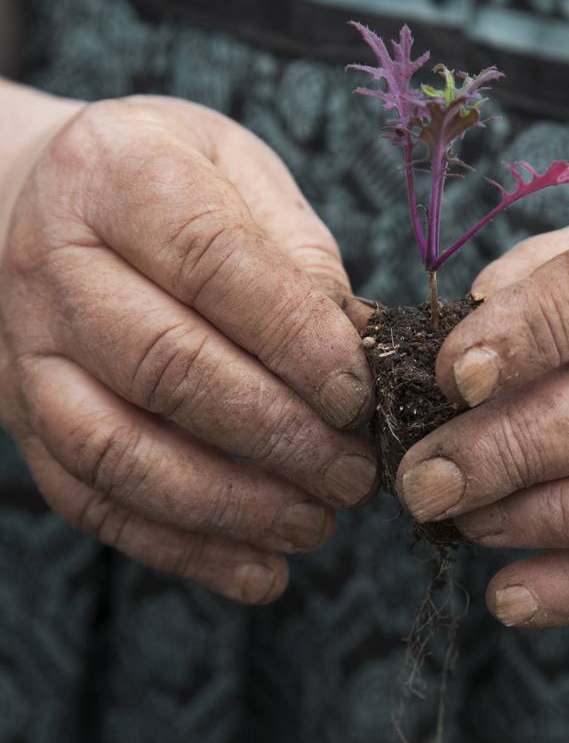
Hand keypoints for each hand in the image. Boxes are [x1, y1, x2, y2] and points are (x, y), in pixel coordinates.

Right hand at [0, 93, 376, 603]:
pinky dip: (180, 548)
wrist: (35, 199)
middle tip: (355, 475)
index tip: (359, 395)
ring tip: (316, 526)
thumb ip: (295, 251)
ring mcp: (27, 350)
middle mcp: (53, 264)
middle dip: (276, 434)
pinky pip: (92, 499)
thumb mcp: (235, 170)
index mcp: (116, 176)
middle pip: (164, 366)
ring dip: (230, 506)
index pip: (210, 262)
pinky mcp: (24, 420)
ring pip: (119, 449)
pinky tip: (258, 572)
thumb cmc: (162, 185)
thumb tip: (361, 350)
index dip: (293, 337)